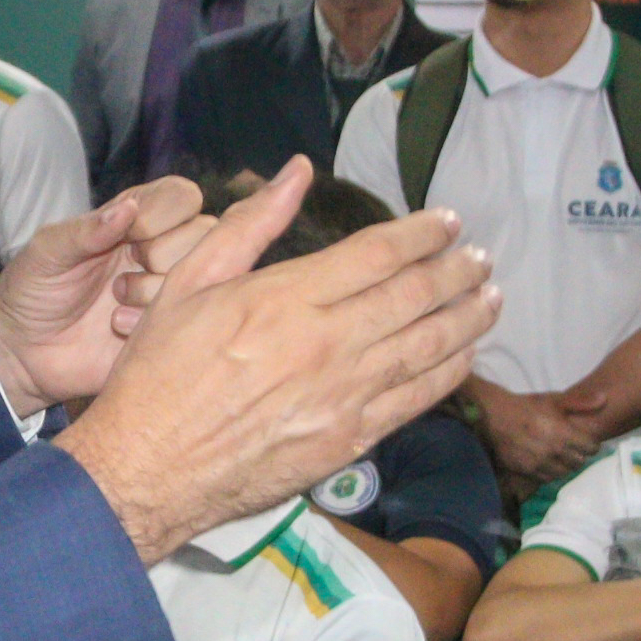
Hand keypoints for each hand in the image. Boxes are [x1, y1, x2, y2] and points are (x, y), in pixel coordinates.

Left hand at [0, 177, 210, 414]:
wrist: (25, 351)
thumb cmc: (34, 290)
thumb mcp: (48, 251)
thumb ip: (86, 229)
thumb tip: (128, 208)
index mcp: (136, 217)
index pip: (182, 196)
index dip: (162, 215)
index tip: (129, 237)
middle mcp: (162, 249)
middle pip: (203, 235)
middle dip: (159, 256)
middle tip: (119, 275)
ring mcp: (168, 289)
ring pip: (201, 276)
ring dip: (151, 291)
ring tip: (114, 303)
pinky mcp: (169, 327)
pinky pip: (188, 319)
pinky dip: (148, 321)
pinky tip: (118, 327)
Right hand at [58, 159, 498, 561]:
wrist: (148, 468)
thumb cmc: (158, 374)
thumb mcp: (188, 284)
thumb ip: (249, 225)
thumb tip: (295, 172)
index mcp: (287, 298)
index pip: (379, 254)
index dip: (423, 234)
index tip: (448, 222)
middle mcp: (328, 344)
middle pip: (416, 296)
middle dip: (458, 270)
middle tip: (481, 256)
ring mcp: (345, 396)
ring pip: (429, 347)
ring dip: (469, 318)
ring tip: (491, 297)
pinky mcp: (349, 441)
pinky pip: (416, 400)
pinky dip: (449, 372)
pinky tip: (464, 354)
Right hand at [475, 385, 597, 487]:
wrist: (494, 416)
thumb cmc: (526, 406)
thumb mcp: (553, 400)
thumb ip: (580, 402)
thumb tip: (605, 399)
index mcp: (561, 432)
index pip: (590, 447)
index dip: (591, 444)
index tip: (587, 440)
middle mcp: (552, 450)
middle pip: (579, 462)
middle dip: (580, 455)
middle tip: (575, 449)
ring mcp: (538, 463)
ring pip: (564, 472)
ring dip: (566, 465)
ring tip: (562, 456)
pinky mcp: (527, 471)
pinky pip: (547, 478)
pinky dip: (551, 472)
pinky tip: (549, 462)